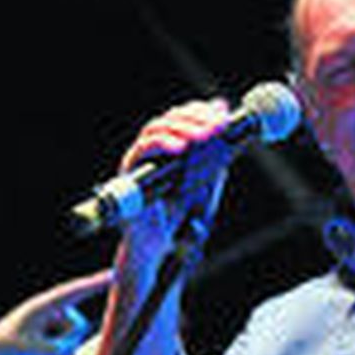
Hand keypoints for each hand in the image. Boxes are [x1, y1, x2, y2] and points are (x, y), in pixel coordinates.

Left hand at [0, 270, 112, 354]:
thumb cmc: (6, 352)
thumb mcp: (37, 352)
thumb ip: (64, 347)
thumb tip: (77, 342)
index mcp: (42, 306)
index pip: (76, 291)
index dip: (97, 283)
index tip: (116, 274)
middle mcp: (46, 309)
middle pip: (76, 324)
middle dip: (67, 340)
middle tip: (44, 350)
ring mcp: (46, 320)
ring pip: (71, 335)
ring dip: (60, 347)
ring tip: (32, 354)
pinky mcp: (45, 332)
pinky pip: (65, 342)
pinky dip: (57, 350)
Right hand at [113, 98, 235, 282]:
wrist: (161, 242)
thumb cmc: (181, 210)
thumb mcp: (206, 176)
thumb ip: (215, 149)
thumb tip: (223, 113)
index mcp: (167, 146)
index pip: (180, 117)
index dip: (198, 111)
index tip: (219, 115)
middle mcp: (150, 149)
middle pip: (168, 120)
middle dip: (194, 118)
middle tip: (215, 125)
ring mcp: (139, 159)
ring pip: (154, 129)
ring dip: (180, 128)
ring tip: (202, 135)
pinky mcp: (131, 172)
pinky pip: (142, 150)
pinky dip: (162, 144)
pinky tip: (180, 148)